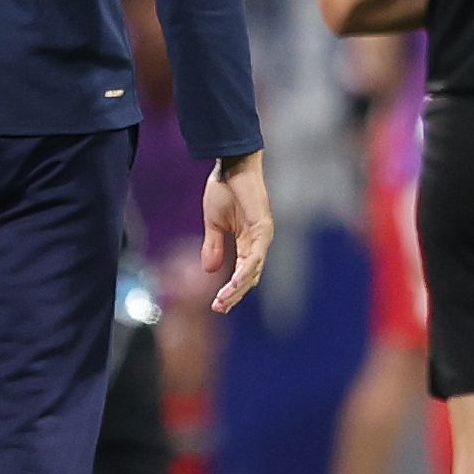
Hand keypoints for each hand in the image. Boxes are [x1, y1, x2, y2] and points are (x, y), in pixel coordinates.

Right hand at [200, 151, 273, 314]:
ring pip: (254, 271)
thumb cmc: (224, 188)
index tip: (217, 304)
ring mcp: (262, 236)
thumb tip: (210, 270)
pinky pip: (255, 257)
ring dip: (238, 288)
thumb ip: (213, 246)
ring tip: (222, 301)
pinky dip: (245, 272)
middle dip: (234, 295)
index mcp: (247, 241)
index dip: (231, 289)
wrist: (231, 165)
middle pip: (250, 277)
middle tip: (219, 308)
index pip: (242, 272)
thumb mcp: (213, 223)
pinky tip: (234, 283)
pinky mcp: (263, 229)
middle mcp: (258, 242)